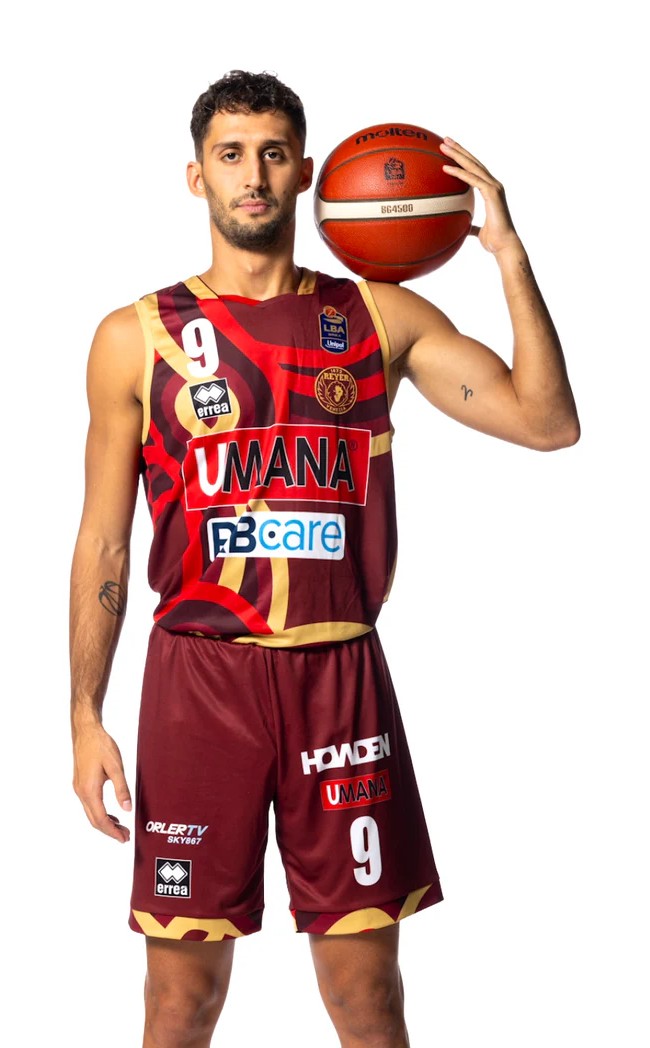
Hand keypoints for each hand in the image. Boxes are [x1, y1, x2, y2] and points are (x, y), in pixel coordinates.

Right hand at [72, 722, 131, 842]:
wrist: (86, 731)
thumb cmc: (100, 746)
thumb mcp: (115, 766)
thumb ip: (122, 788)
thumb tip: (128, 809)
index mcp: (89, 790)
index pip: (101, 819)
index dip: (112, 831)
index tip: (124, 838)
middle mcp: (81, 792)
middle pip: (94, 820)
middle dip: (109, 831)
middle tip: (125, 836)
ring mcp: (79, 788)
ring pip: (91, 813)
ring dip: (105, 823)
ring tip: (121, 827)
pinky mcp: (80, 784)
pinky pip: (90, 805)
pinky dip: (100, 813)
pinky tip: (111, 813)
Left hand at [440, 137, 521, 256]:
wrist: (504, 246)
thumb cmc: (494, 240)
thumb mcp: (478, 231)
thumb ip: (470, 226)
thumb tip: (462, 228)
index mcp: (490, 190)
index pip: (475, 169)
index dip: (463, 158)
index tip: (451, 150)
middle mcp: (493, 185)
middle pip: (473, 162)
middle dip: (459, 149)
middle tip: (445, 139)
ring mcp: (494, 187)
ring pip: (473, 166)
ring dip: (457, 154)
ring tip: (443, 145)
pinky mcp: (492, 193)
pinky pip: (472, 180)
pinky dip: (459, 173)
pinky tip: (446, 167)